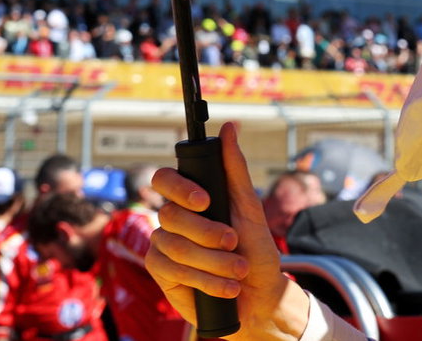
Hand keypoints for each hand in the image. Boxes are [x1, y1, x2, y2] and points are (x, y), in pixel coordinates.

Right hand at [146, 123, 307, 339]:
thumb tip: (230, 126)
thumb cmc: (255, 249)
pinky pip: (171, 270)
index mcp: (191, 199)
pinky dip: (206, 280)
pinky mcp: (161, 273)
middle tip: (234, 243)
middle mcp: (173, 219)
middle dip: (208, 233)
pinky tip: (226, 288)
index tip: (205, 201)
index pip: (165, 179)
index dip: (180, 188)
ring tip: (238, 270)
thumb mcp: (251, 208)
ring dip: (214, 261)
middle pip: (170, 215)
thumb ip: (235, 169)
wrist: (260, 295)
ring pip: (173, 246)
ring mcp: (163, 246)